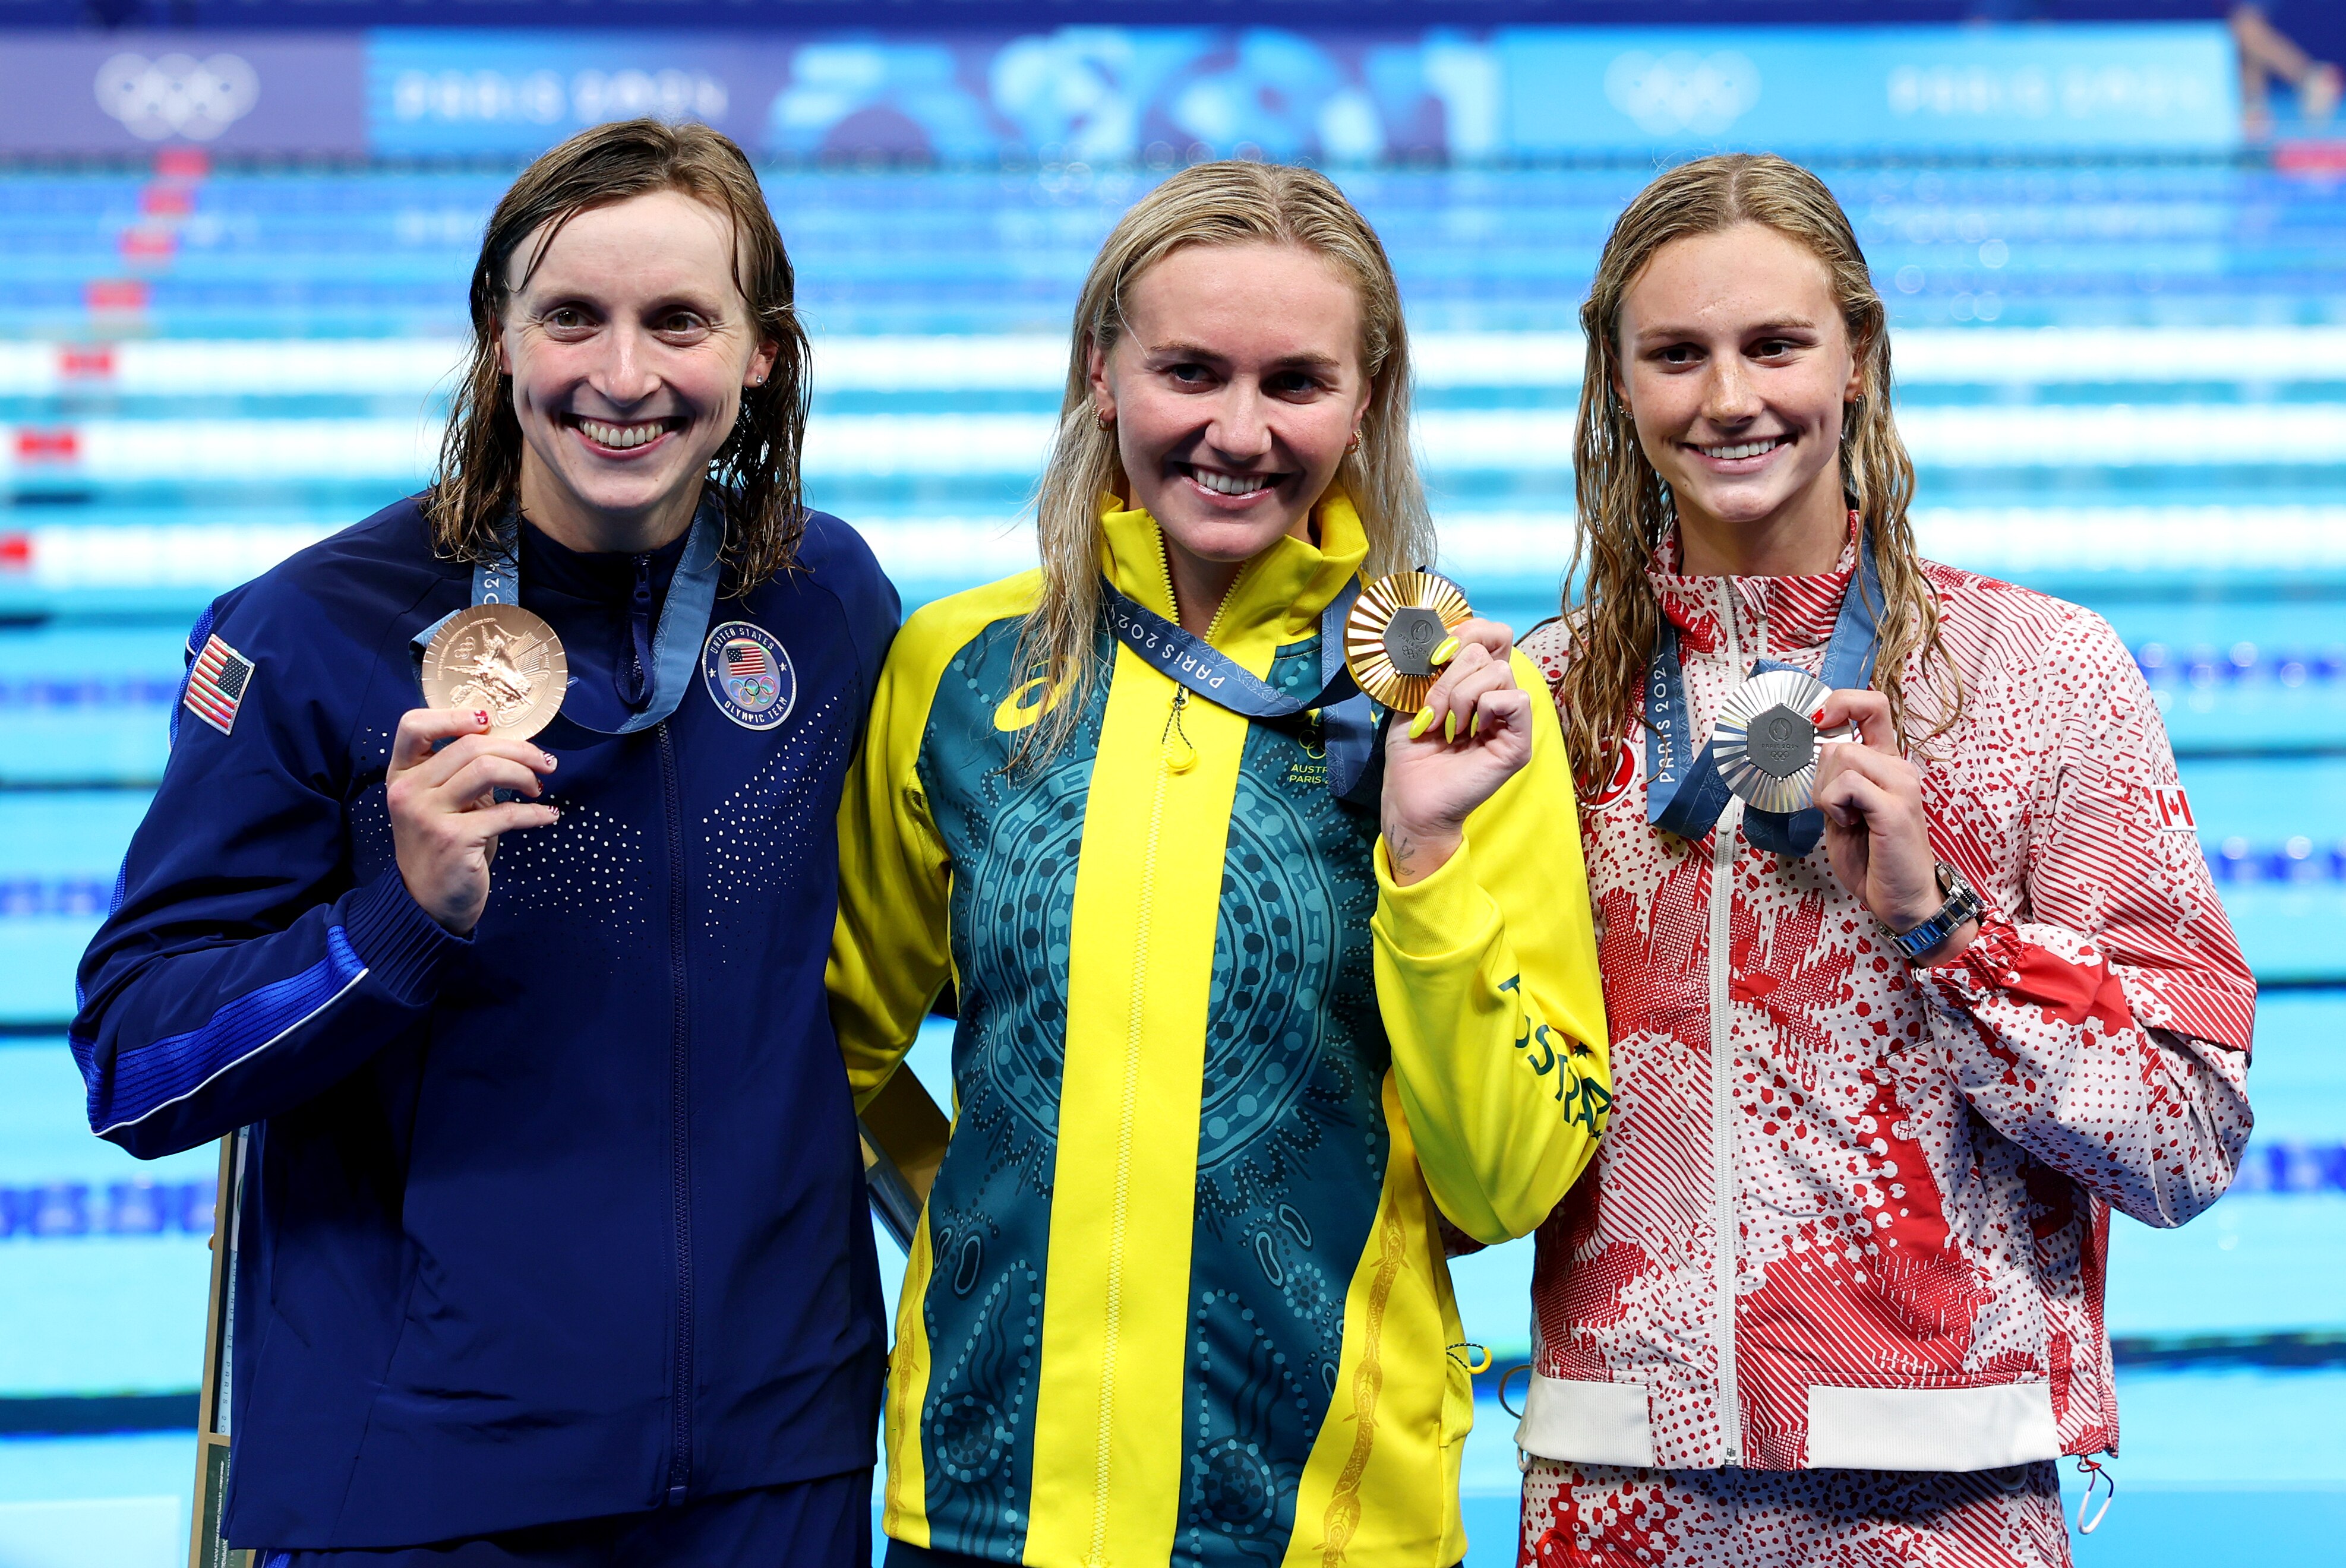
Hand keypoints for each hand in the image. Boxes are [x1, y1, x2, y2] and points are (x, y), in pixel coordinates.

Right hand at [387, 707, 559, 934]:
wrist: (428, 903)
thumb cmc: (443, 846)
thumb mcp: (443, 803)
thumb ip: (461, 772)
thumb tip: (511, 743)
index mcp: (401, 774)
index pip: (414, 725)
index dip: (455, 715)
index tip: (490, 721)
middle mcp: (408, 790)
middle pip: (470, 745)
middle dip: (518, 749)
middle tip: (544, 763)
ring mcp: (427, 815)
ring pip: (487, 769)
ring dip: (525, 774)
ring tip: (538, 787)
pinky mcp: (453, 840)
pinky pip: (507, 813)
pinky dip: (536, 813)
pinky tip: (548, 816)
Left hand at [1379, 618, 1532, 886]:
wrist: (1410, 796)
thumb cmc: (1411, 752)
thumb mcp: (1414, 698)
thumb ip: (1434, 666)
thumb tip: (1448, 636)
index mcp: (1474, 682)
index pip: (1492, 634)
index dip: (1468, 632)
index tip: (1437, 655)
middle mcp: (1496, 695)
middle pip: (1487, 650)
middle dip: (1450, 675)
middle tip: (1433, 709)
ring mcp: (1510, 719)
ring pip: (1499, 672)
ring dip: (1461, 695)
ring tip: (1448, 726)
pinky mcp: (1518, 742)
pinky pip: (1516, 699)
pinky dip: (1486, 707)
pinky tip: (1469, 730)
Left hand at [1811, 690, 1974, 962]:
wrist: (1905, 901)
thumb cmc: (1874, 860)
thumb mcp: (1844, 813)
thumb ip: (1834, 782)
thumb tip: (1810, 752)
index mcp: (1888, 765)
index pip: (1873, 705)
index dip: (1842, 702)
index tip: (1818, 720)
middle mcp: (1899, 768)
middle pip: (1839, 742)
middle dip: (1820, 778)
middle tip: (1837, 811)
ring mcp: (1901, 784)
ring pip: (1840, 758)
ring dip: (1826, 795)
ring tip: (1848, 822)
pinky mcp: (1895, 806)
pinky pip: (1846, 784)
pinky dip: (1834, 806)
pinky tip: (1852, 826)